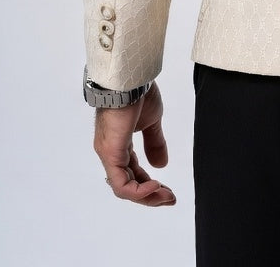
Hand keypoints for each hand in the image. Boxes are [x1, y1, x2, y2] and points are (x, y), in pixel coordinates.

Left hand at [93, 81, 175, 205]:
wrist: (130, 79)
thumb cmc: (138, 94)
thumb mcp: (152, 121)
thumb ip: (155, 142)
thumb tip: (161, 164)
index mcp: (120, 145)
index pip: (132, 174)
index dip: (150, 185)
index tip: (169, 190)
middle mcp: (111, 153)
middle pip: (128, 185)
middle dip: (151, 196)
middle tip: (170, 199)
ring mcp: (109, 154)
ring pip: (124, 188)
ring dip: (147, 196)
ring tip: (166, 195)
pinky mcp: (111, 154)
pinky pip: (122, 184)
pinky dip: (138, 191)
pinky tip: (155, 187)